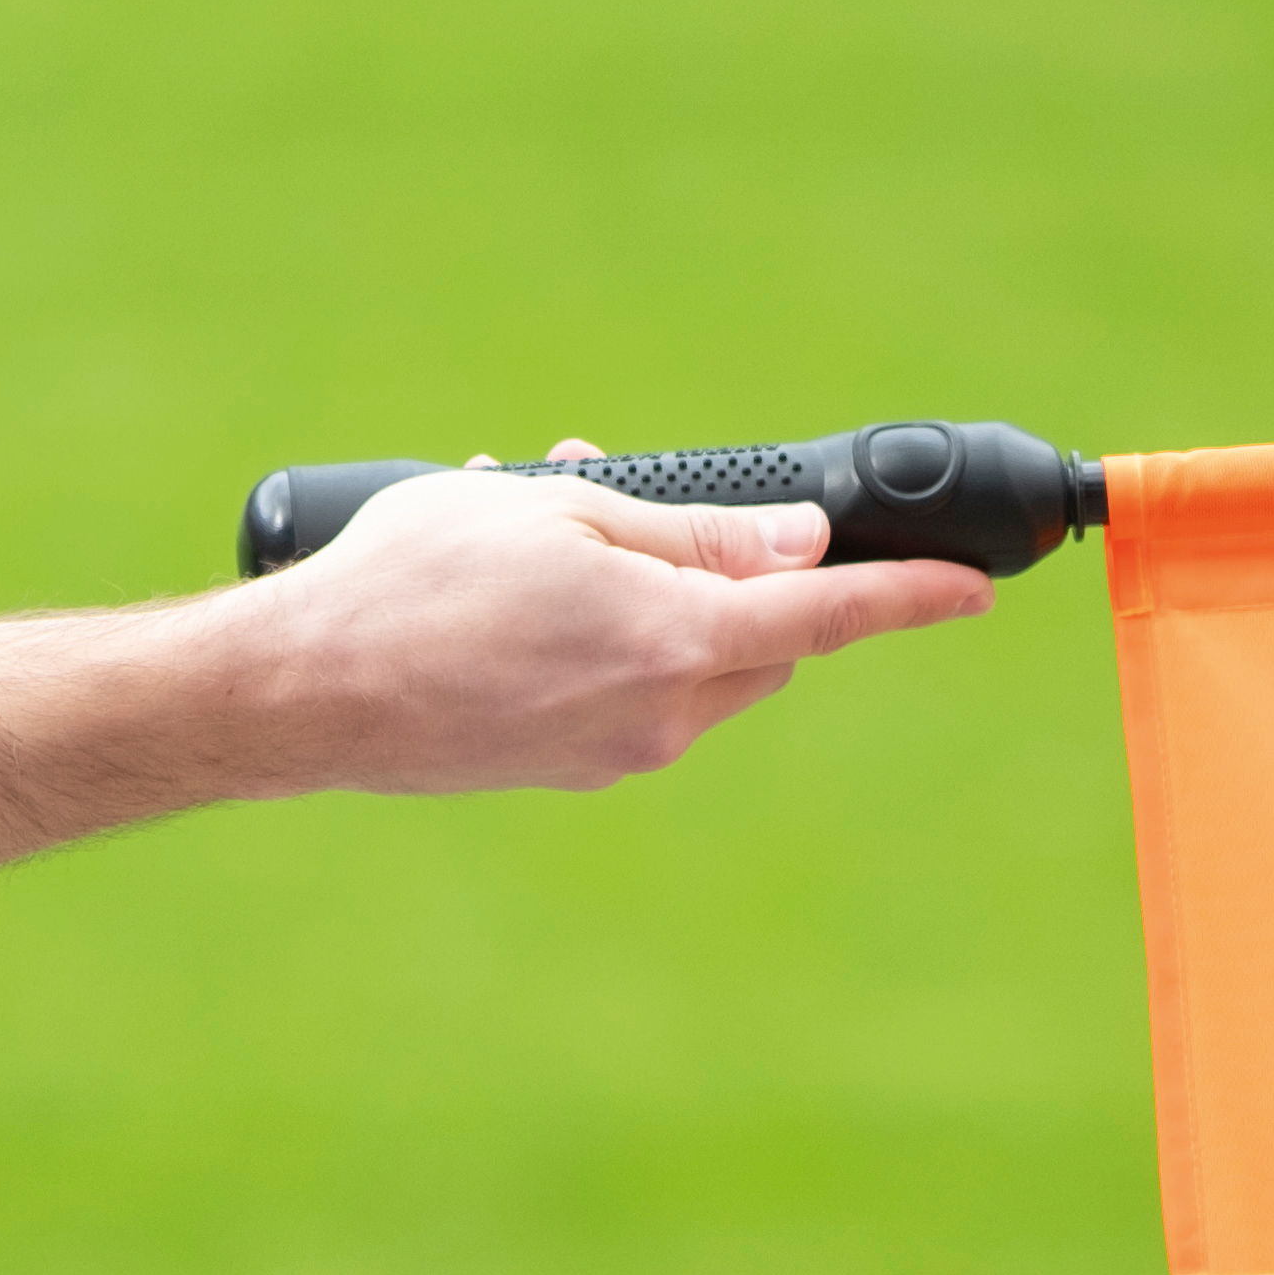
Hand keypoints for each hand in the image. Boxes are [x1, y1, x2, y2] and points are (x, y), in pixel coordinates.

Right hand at [236, 442, 991, 794]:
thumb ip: (692, 535)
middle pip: (766, 637)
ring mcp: (617, 753)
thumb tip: (796, 544)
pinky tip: (531, 591)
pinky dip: (616, 640)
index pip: (831, 612)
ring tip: (562, 531)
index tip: (972, 587)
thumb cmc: (411, 582)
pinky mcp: (570, 770)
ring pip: (698, 666)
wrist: (301, 695)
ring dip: (665, 599)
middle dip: (743, 570)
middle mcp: (662, 714)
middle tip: (656, 505)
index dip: (912, 595)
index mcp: (674, 640)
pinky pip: (635, 696)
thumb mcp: (560, 517)